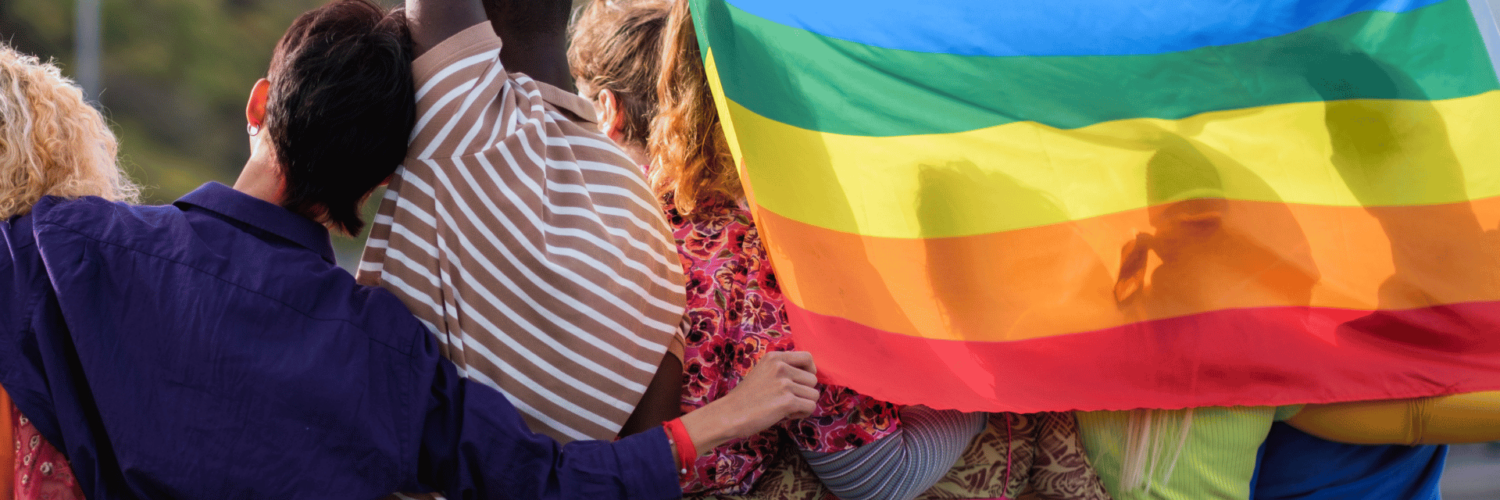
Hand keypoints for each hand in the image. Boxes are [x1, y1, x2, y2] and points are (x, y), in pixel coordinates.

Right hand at [678, 351, 819, 454]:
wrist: (729, 414)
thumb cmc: (746, 398)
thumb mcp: (763, 372)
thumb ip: (783, 370)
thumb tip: (809, 376)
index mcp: (775, 357)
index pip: (808, 357)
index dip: (809, 371)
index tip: (802, 382)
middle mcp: (781, 367)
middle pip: (813, 379)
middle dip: (804, 392)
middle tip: (787, 400)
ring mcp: (784, 383)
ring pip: (814, 395)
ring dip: (803, 404)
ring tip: (785, 408)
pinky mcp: (787, 401)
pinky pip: (810, 407)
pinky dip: (801, 414)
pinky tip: (787, 415)